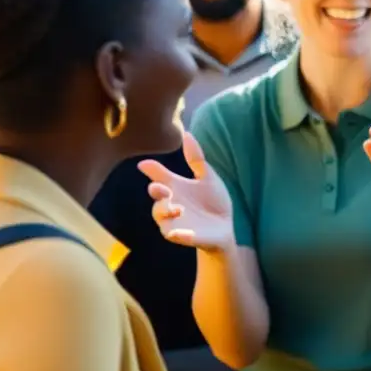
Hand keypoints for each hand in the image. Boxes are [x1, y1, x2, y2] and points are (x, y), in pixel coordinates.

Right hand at [138, 132, 235, 251]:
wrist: (226, 227)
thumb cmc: (213, 201)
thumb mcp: (207, 177)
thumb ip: (196, 158)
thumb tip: (186, 133)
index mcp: (176, 187)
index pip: (160, 177)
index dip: (152, 170)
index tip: (144, 164)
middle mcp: (171, 204)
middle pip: (157, 198)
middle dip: (157, 192)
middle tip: (160, 187)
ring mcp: (176, 222)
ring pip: (163, 218)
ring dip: (167, 212)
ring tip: (178, 208)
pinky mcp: (186, 238)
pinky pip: (178, 237)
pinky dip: (178, 235)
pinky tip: (178, 233)